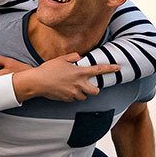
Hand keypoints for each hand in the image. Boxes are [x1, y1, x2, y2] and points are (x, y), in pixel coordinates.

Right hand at [0, 52, 121, 102]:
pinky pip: (74, 99)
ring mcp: (73, 93)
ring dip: (82, 93)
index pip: (98, 70)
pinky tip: (64, 90)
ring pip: (84, 96)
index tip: (118, 67)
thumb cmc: (48, 69)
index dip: (109, 68)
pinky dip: (72, 95)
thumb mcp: (61, 59)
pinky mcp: (67, 99)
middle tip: (89, 85)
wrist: (38, 82)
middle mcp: (79, 84)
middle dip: (94, 89)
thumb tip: (78, 58)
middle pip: (95, 91)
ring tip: (73, 87)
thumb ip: (73, 57)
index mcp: (79, 72)